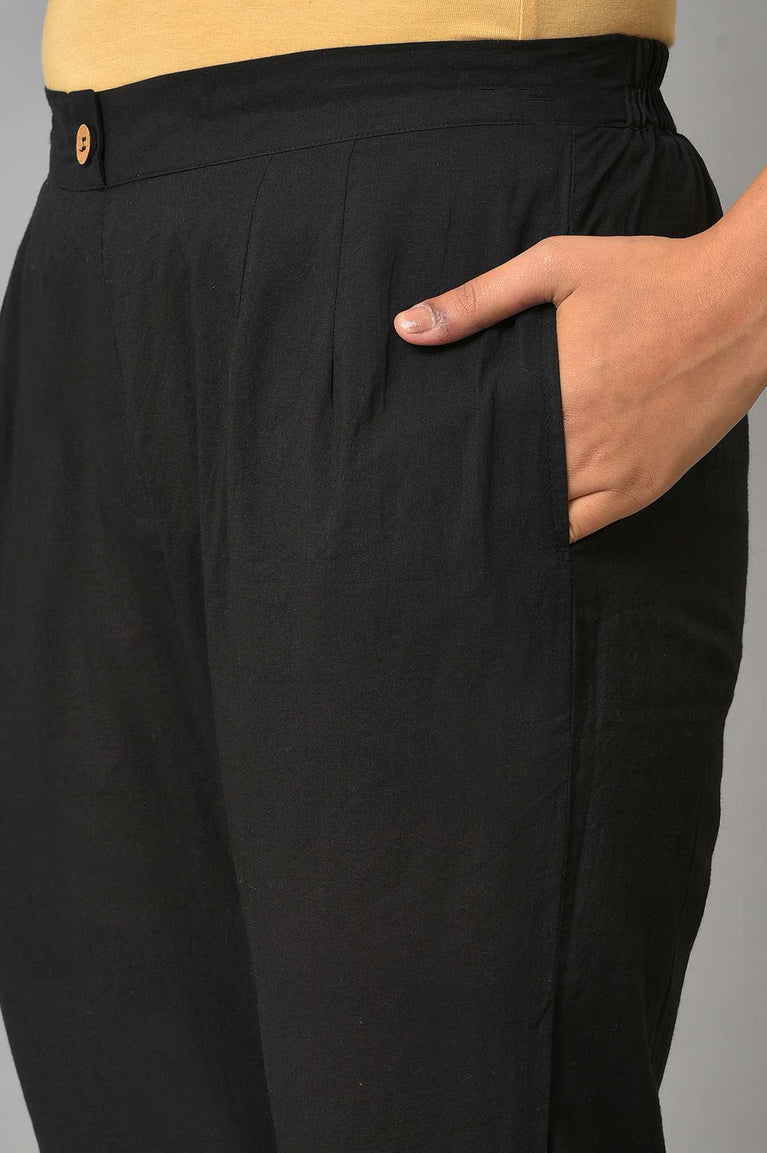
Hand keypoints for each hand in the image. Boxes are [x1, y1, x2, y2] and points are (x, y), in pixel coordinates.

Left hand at [392, 225, 766, 543]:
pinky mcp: (648, 486)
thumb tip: (407, 327)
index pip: (480, 456)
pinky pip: (588, 527)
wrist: (747, 300)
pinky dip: (558, 525)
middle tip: (445, 494)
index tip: (425, 469)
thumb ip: (477, 300)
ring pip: (546, 520)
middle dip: (477, 494)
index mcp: (555, 399)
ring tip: (484, 507)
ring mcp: (619, 475)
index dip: (450, 468)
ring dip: (514, 514)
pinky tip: (536, 515)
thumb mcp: (557, 267)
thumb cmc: (654, 276)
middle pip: (508, 493)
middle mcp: (584, 448)